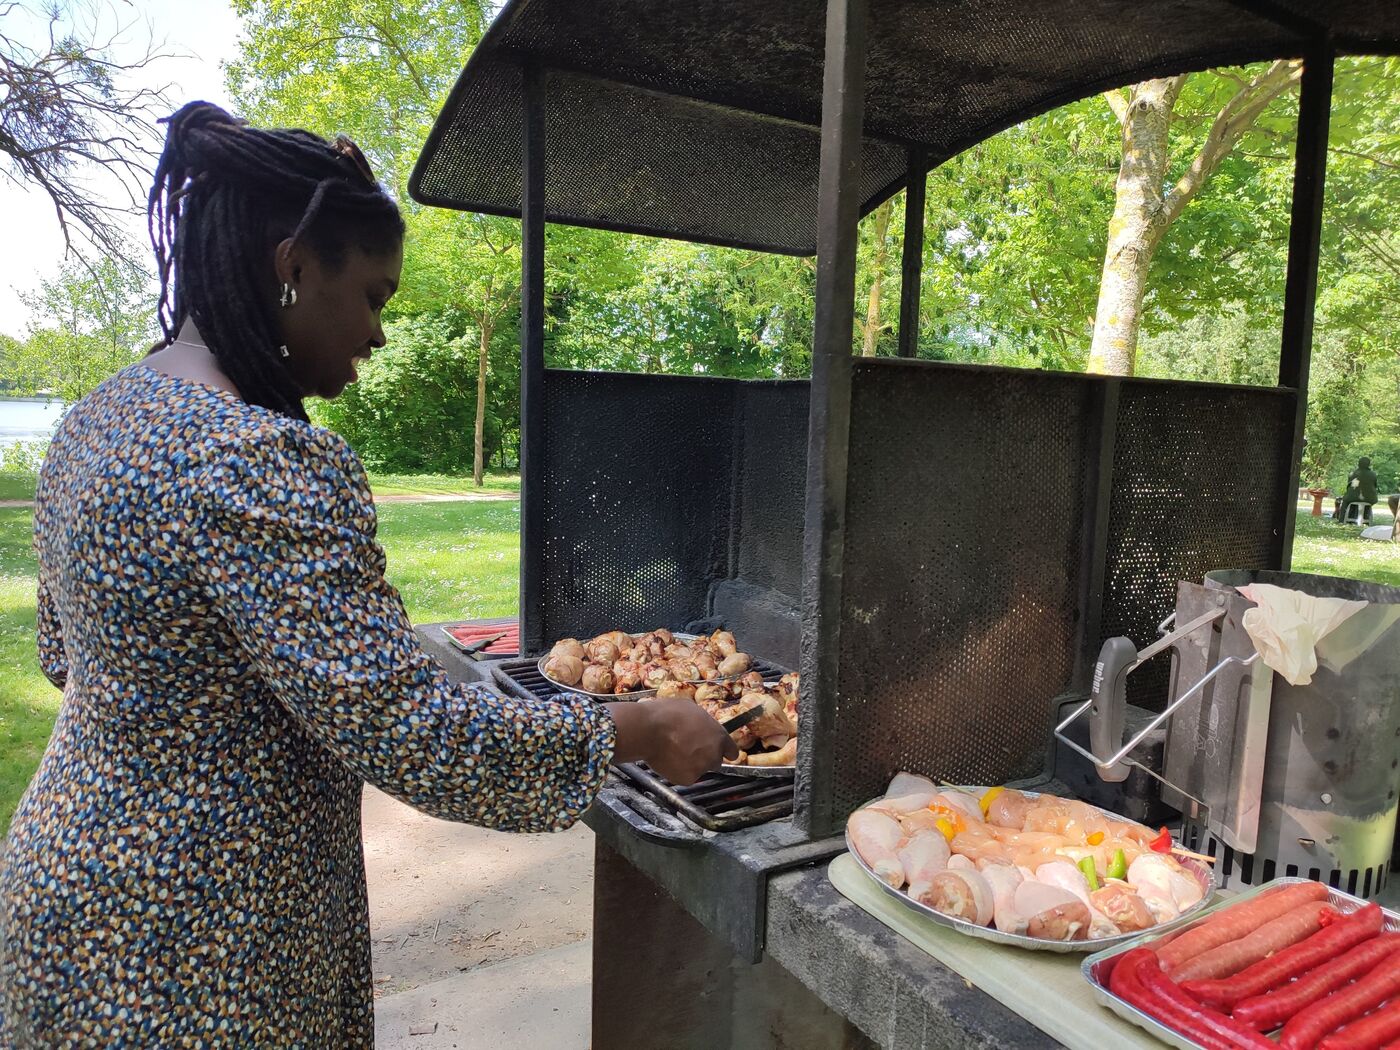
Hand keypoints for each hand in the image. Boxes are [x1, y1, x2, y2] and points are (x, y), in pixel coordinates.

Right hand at [606, 698, 739, 784]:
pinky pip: (684, 777)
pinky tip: (668, 760)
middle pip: (715, 762)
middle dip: (705, 758)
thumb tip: (699, 724)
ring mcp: (701, 768)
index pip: (731, 751)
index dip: (725, 751)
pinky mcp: (687, 779)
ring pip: (698, 769)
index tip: (721, 753)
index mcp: (718, 735)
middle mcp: (714, 753)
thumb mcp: (691, 708)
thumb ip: (702, 722)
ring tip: (673, 752)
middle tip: (688, 750)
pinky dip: (677, 772)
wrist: (649, 730)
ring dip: (690, 764)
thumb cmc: (667, 714)